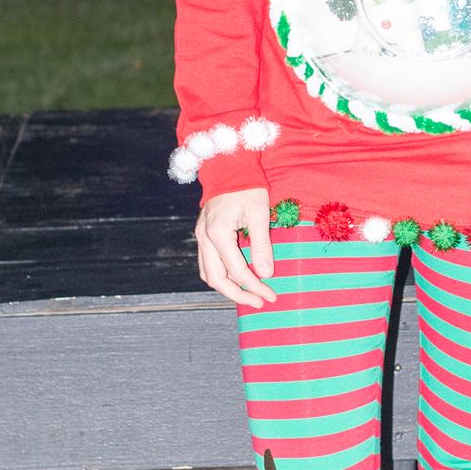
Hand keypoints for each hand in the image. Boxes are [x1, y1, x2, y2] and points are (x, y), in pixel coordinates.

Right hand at [196, 186, 276, 308]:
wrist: (228, 167)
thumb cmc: (247, 186)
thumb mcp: (259, 214)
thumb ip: (261, 245)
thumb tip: (267, 274)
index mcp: (218, 232)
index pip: (236, 270)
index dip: (254, 286)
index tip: (270, 295)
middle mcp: (204, 237)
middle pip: (216, 279)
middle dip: (238, 294)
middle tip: (259, 302)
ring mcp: (200, 236)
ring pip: (208, 273)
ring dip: (228, 287)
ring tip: (249, 294)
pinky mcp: (203, 235)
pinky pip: (208, 263)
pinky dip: (221, 275)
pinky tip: (237, 279)